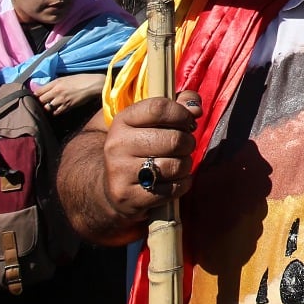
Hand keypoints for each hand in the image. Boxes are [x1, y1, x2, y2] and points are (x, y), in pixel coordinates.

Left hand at [34, 73, 104, 115]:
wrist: (93, 84)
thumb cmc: (81, 79)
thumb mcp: (65, 78)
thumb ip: (54, 84)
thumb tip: (45, 89)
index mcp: (55, 83)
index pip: (38, 91)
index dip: (35, 95)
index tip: (35, 97)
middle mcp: (56, 92)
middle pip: (40, 101)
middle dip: (39, 102)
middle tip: (41, 103)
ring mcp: (62, 100)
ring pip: (47, 108)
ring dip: (46, 108)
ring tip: (48, 107)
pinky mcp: (68, 107)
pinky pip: (56, 112)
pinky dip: (55, 112)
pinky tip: (56, 110)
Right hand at [100, 91, 201, 221]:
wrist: (108, 185)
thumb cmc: (139, 146)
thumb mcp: (149, 121)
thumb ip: (176, 106)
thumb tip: (195, 108)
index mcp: (122, 121)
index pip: (159, 108)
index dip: (182, 113)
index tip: (188, 121)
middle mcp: (117, 145)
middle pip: (174, 139)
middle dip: (188, 143)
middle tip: (184, 146)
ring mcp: (120, 172)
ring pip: (176, 165)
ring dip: (185, 165)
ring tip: (177, 163)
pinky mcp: (128, 197)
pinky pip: (173, 188)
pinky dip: (182, 184)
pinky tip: (173, 180)